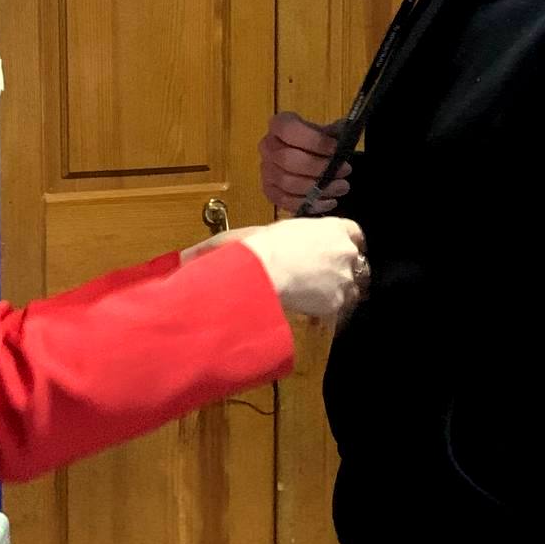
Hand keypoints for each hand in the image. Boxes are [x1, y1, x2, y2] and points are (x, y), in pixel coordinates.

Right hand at [183, 218, 368, 318]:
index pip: (356, 233)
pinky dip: (329, 315)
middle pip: (357, 262)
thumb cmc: (254, 248)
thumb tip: (187, 257)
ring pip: (352, 288)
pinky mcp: (339, 302)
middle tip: (320, 279)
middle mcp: (346, 250)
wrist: (263, 272)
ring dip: (338, 293)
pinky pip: (341, 311)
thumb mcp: (246, 236)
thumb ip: (232, 244)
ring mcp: (346, 277)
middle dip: (342, 271)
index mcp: (333, 226)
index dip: (344, 243)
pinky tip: (313, 317)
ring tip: (315, 299)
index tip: (333, 252)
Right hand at [259, 112, 351, 212]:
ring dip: (318, 188)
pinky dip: (310, 204)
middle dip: (320, 168)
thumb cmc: (318, 143)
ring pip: (288, 183)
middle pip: (288, 160)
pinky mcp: (269, 191)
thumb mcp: (328, 132)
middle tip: (345, 171)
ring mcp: (266, 170)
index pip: (290, 130)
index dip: (314, 141)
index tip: (336, 149)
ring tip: (341, 187)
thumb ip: (336, 134)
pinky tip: (329, 201)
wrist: (307, 156)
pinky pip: (286, 201)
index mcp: (279, 124)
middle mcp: (267, 146)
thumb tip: (346, 139)